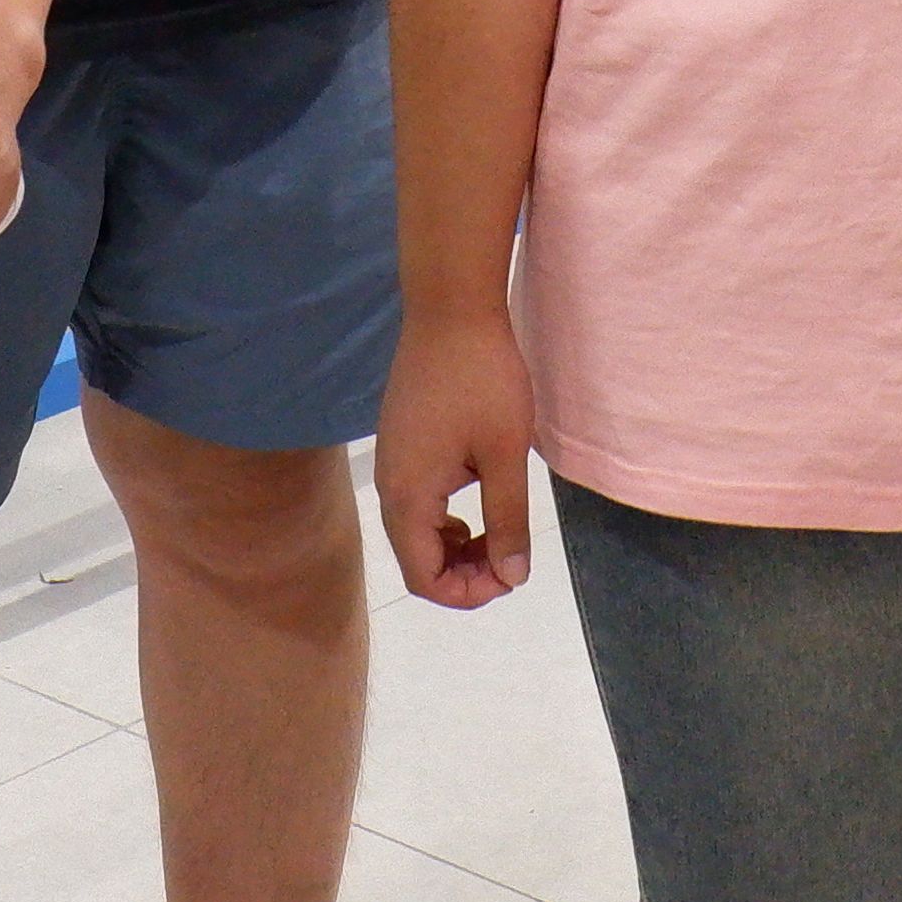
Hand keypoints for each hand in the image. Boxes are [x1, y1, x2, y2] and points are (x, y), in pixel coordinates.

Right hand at [378, 304, 539, 608]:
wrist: (450, 307)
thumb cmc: (482, 380)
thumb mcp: (505, 455)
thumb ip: (508, 522)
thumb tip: (512, 577)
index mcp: (409, 497)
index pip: (424, 579)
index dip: (468, 593)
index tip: (511, 574)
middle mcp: (389, 484)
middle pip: (416, 558)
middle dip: (463, 572)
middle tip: (510, 554)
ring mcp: (391, 459)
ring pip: (416, 528)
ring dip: (455, 543)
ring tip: (499, 526)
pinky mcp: (401, 439)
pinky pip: (417, 497)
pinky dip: (446, 513)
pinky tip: (479, 489)